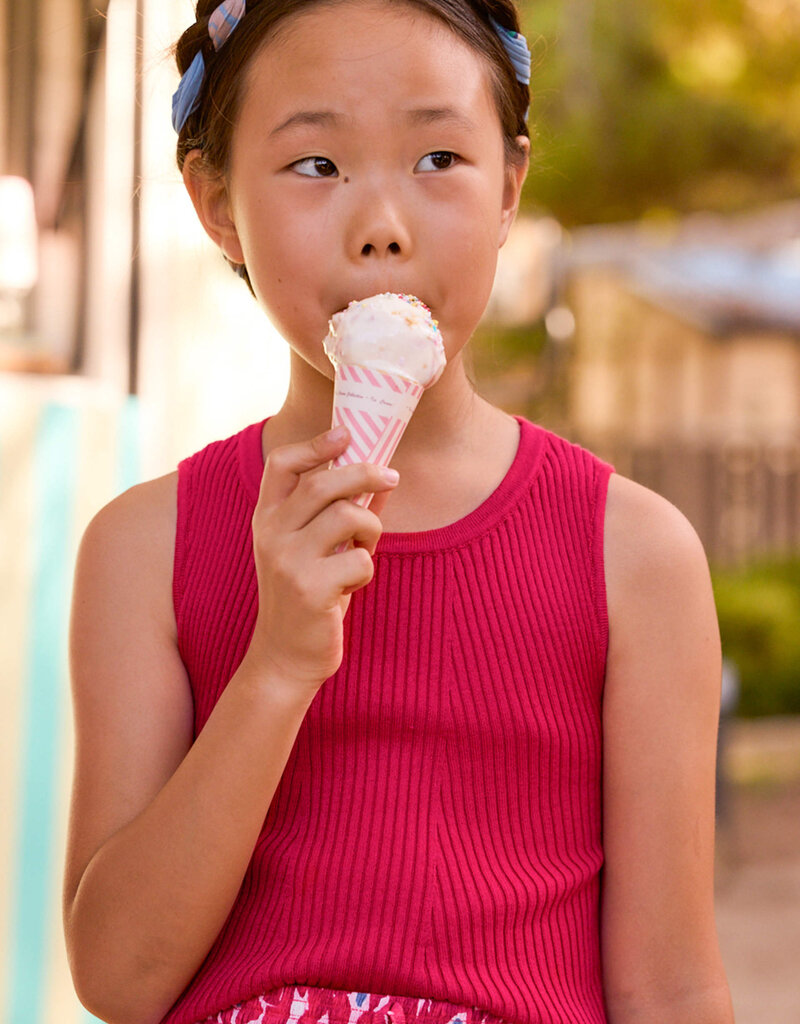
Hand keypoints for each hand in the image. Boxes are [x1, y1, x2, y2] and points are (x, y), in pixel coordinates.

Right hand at [246, 426, 398, 700]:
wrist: (285, 656)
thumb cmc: (307, 595)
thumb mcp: (310, 550)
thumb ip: (337, 513)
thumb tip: (381, 478)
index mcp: (267, 519)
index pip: (282, 464)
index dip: (315, 445)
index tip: (346, 436)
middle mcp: (271, 535)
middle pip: (325, 484)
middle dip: (366, 474)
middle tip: (391, 478)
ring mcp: (288, 561)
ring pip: (348, 516)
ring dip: (370, 529)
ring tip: (366, 548)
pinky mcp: (310, 589)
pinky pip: (359, 559)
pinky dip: (366, 570)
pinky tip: (353, 585)